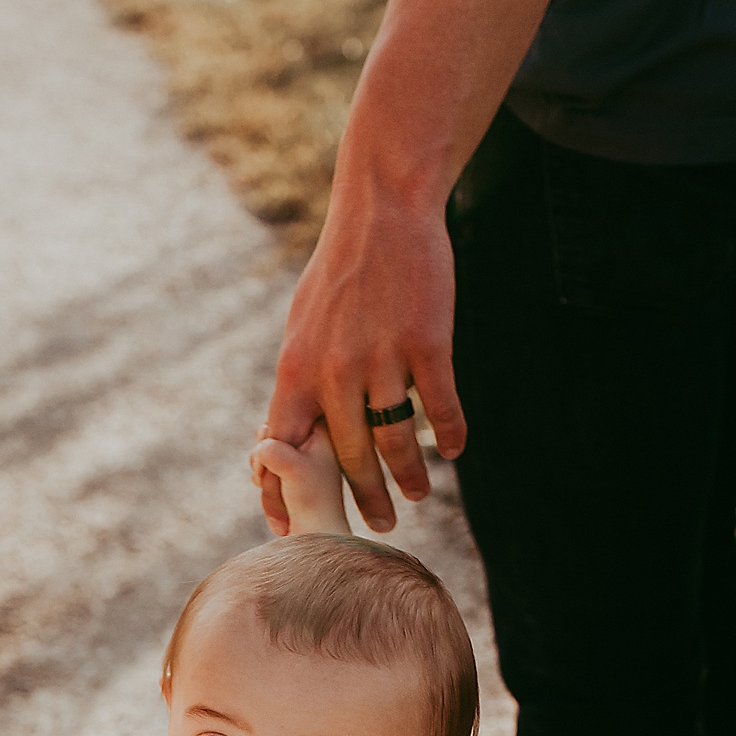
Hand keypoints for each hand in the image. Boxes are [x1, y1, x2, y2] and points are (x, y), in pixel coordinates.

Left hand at [262, 162, 462, 532]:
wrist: (382, 206)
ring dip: (409, 477)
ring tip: (416, 495)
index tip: (300, 529)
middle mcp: (336, 370)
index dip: (290, 496)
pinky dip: (451, 434)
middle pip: (350, 458)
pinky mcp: (426, 342)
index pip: (286, 449)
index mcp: (298, 368)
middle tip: (378, 527)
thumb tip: (280, 434)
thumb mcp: (302, 324)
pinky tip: (455, 449)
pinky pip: (441, 406)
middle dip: (365, 500)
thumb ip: (296, 381)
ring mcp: (383, 357)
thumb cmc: (341, 269)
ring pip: (397, 441)